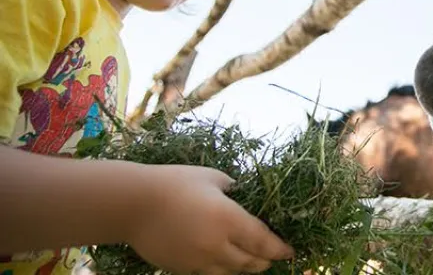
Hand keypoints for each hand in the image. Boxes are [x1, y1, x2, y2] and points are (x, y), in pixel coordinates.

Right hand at [126, 164, 293, 274]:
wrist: (132, 204)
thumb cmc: (174, 182)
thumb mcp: (213, 178)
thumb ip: (234, 191)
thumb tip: (246, 198)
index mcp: (229, 219)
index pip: (264, 242)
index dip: (280, 249)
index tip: (290, 251)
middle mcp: (217, 245)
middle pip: (251, 263)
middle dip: (265, 261)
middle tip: (272, 256)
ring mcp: (198, 260)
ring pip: (231, 273)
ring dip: (245, 268)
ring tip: (251, 261)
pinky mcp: (182, 269)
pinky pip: (209, 274)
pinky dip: (222, 270)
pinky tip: (223, 261)